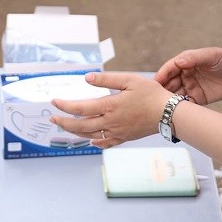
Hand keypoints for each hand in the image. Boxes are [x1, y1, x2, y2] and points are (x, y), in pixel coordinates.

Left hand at [49, 71, 171, 148]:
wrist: (169, 114)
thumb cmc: (151, 94)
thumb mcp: (129, 80)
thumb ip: (107, 80)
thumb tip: (87, 78)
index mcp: (110, 106)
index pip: (80, 108)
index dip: (65, 106)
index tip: (54, 102)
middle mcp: (111, 121)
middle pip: (81, 126)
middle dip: (64, 123)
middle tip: (52, 119)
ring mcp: (118, 132)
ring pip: (91, 135)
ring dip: (75, 132)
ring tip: (65, 127)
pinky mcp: (126, 137)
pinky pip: (107, 143)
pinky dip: (96, 143)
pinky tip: (91, 141)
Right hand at [154, 47, 221, 104]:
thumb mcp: (211, 55)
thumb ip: (195, 58)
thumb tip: (179, 62)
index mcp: (185, 62)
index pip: (169, 69)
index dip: (161, 76)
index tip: (154, 85)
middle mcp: (184, 75)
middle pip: (169, 84)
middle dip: (161, 91)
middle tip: (155, 101)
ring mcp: (190, 87)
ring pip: (175, 95)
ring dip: (169, 102)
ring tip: (164, 109)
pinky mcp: (198, 98)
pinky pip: (186, 104)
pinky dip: (180, 109)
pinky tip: (177, 114)